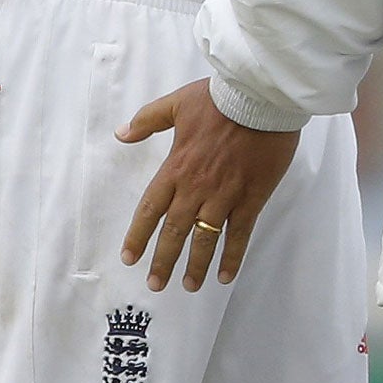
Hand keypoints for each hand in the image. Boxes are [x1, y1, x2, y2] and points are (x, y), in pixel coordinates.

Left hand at [118, 79, 299, 292]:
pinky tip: (226, 275)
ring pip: (205, 239)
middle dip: (163, 261)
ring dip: (195, 265)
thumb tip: (121, 134)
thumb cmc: (220, 98)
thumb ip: (148, 120)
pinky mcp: (251, 197)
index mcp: (176, 167)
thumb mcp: (177, 103)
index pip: (151, 208)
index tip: (129, 257)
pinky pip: (240, 233)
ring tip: (189, 286)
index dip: (138, 236)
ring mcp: (225, 195)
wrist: (261, 97)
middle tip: (155, 284)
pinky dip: (233, 256)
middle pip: (174, 232)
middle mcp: (196, 187)